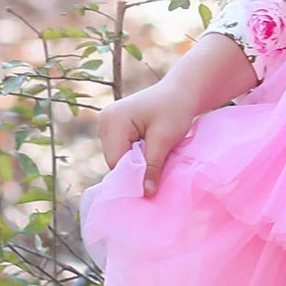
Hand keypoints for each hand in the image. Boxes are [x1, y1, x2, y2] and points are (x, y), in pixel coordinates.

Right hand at [97, 76, 202, 195]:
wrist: (181, 91)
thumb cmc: (175, 110)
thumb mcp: (164, 140)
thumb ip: (152, 166)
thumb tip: (146, 194)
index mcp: (113, 120)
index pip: (115, 161)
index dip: (133, 174)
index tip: (152, 184)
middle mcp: (104, 120)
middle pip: (113, 160)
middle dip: (134, 168)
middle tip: (157, 168)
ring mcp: (107, 123)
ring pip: (117, 156)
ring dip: (135, 161)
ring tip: (155, 154)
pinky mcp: (114, 126)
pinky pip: (120, 149)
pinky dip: (135, 154)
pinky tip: (150, 150)